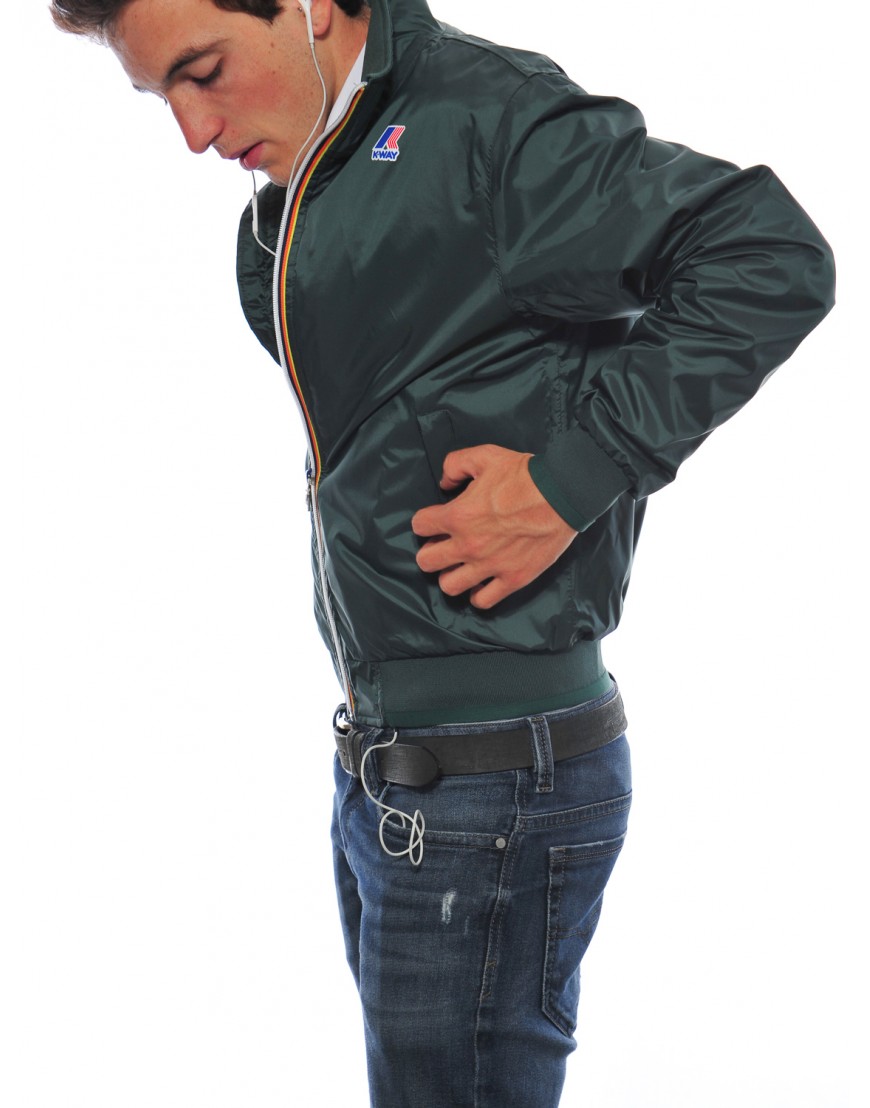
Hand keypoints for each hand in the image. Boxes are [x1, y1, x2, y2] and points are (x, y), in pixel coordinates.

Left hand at [411, 444, 576, 608]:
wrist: (563, 494)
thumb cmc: (525, 475)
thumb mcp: (484, 456)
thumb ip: (455, 465)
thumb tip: (444, 482)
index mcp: (458, 516)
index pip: (419, 526)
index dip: (426, 521)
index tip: (436, 520)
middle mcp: (468, 545)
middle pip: (426, 562)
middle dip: (430, 551)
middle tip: (444, 545)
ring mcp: (490, 566)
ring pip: (449, 586)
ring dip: (450, 575)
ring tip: (461, 566)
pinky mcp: (512, 579)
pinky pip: (482, 601)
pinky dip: (477, 594)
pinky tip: (481, 582)